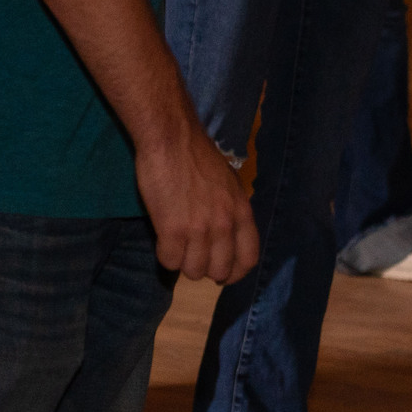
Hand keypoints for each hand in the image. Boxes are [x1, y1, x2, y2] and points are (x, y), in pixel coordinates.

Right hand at [139, 123, 256, 283]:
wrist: (172, 138)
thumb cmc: (198, 156)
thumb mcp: (229, 184)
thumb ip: (231, 211)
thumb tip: (227, 235)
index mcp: (241, 212)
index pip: (249, 259)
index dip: (236, 272)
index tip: (224, 273)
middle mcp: (224, 224)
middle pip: (220, 270)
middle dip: (206, 269)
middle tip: (193, 256)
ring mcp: (199, 229)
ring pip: (194, 271)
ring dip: (183, 262)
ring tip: (176, 245)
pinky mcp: (172, 230)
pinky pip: (169, 261)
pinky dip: (165, 255)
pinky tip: (162, 239)